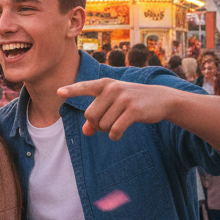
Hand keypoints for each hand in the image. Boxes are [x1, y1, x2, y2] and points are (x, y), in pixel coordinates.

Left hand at [58, 78, 174, 139]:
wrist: (161, 99)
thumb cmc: (132, 102)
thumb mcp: (114, 104)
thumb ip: (97, 116)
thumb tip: (86, 132)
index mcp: (105, 84)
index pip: (84, 87)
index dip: (71, 91)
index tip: (58, 92)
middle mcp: (112, 89)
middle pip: (90, 115)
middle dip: (96, 125)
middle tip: (106, 125)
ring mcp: (123, 99)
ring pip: (102, 125)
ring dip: (107, 131)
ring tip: (117, 125)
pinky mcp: (133, 110)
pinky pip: (115, 130)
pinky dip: (115, 136)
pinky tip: (118, 134)